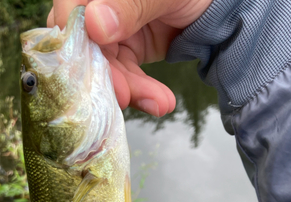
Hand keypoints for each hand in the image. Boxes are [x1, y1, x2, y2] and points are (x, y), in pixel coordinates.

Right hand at [47, 0, 212, 116]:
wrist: (220, 8)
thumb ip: (131, 5)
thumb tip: (95, 24)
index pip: (70, 9)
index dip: (75, 40)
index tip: (91, 67)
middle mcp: (97, 6)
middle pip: (83, 46)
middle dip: (107, 75)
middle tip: (126, 96)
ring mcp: (109, 31)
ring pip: (104, 68)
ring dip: (129, 90)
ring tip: (159, 103)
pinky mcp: (124, 52)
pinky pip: (123, 77)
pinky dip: (140, 92)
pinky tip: (160, 102)